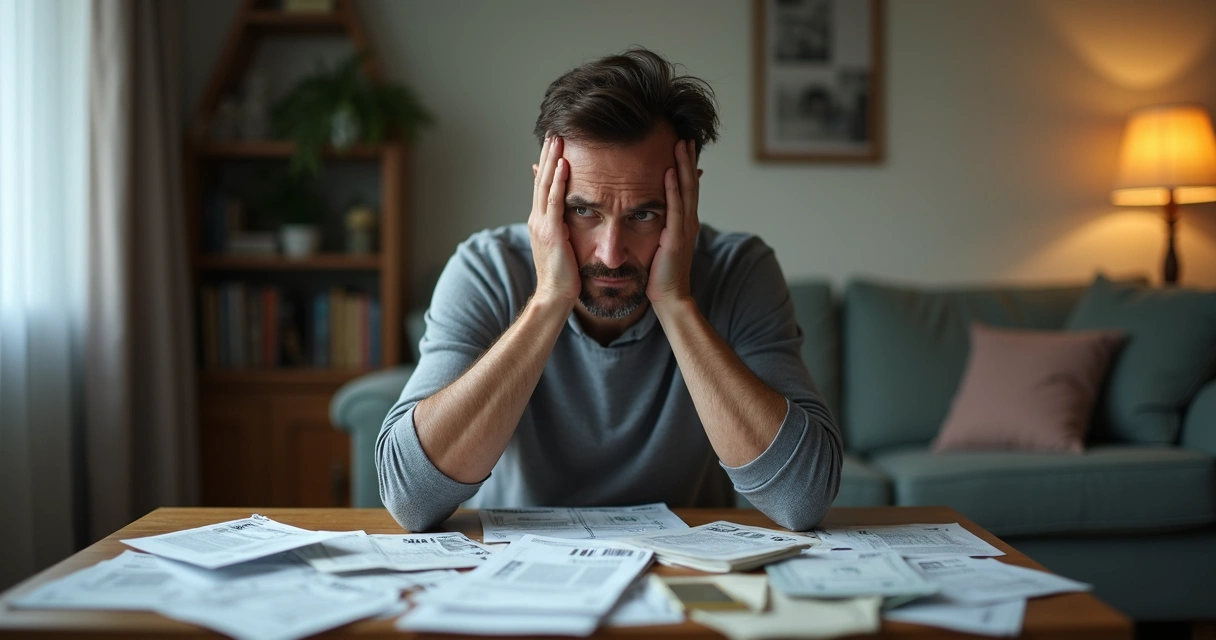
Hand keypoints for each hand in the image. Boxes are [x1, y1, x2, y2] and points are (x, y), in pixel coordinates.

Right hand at [528, 136, 580, 307]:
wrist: (555, 296)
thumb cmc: (563, 275)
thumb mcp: (561, 245)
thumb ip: (561, 226)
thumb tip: (568, 214)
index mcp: (540, 222)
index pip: (543, 186)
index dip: (547, 164)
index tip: (554, 144)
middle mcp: (537, 219)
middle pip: (542, 180)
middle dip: (548, 155)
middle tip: (554, 132)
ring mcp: (542, 225)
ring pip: (546, 185)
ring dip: (552, 161)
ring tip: (557, 140)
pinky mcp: (551, 232)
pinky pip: (555, 201)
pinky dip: (559, 181)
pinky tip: (564, 165)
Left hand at [647, 139, 699, 307]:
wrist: (669, 298)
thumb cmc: (661, 273)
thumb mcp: (661, 243)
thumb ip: (661, 225)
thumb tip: (652, 210)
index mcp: (683, 222)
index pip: (687, 187)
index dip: (685, 166)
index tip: (680, 144)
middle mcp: (688, 222)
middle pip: (690, 183)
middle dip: (687, 159)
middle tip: (684, 136)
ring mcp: (684, 229)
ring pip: (687, 191)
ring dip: (684, 166)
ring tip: (681, 144)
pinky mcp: (676, 239)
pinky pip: (675, 209)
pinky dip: (674, 189)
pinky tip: (670, 172)